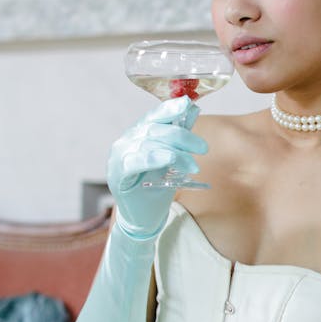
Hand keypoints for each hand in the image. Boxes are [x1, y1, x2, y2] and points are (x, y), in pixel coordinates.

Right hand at [107, 97, 207, 238]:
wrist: (144, 217)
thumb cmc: (156, 186)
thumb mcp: (173, 159)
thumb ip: (180, 135)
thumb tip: (193, 109)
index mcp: (138, 134)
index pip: (154, 116)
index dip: (170, 108)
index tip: (188, 104)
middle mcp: (126, 141)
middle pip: (155, 131)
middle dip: (182, 137)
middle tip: (203, 148)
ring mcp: (119, 157)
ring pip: (147, 145)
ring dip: (174, 153)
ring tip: (193, 166)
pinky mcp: (117, 175)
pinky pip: (134, 162)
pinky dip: (153, 158)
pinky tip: (168, 159)